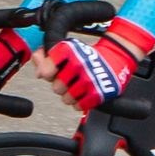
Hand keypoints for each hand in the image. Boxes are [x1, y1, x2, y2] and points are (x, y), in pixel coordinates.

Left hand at [38, 18, 154, 111]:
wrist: (117, 58)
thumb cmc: (89, 56)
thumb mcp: (68, 49)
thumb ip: (47, 56)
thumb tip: (37, 69)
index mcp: (71, 51)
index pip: (47, 68)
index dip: (47, 71)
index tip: (52, 71)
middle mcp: (80, 65)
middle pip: (56, 87)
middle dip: (61, 85)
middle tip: (70, 79)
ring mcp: (90, 80)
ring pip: (66, 99)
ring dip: (70, 95)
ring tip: (78, 87)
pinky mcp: (99, 94)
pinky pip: (79, 106)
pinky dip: (80, 102)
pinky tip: (84, 94)